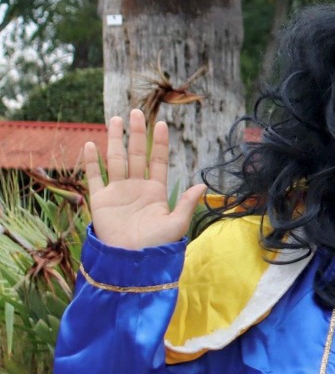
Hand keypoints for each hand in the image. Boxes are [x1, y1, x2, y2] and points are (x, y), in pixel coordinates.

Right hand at [81, 110, 204, 249]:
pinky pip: (94, 176)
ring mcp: (118, 192)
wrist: (132, 261)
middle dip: (136, 133)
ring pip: (116, 159)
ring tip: (115, 119)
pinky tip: (92, 144)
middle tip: (135, 111)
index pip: (158, 161)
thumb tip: (203, 184)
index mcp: (156, 192)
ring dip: (114, 140)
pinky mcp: (100, 200)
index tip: (161, 123)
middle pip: (136, 154)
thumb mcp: (176, 224)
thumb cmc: (157, 246)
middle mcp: (136, 188)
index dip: (159, 143)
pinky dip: (92, 161)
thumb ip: (186, 203)